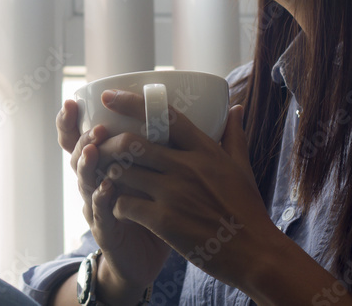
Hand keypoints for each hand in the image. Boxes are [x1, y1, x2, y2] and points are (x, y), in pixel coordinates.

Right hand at [56, 100, 170, 296]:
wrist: (145, 260)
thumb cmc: (149, 211)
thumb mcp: (152, 176)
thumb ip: (162, 147)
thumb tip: (192, 114)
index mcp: (105, 165)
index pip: (81, 137)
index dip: (72, 121)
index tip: (72, 101)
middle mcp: (95, 181)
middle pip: (78, 154)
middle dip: (83, 138)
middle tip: (97, 127)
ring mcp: (96, 206)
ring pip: (85, 180)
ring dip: (88, 164)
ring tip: (94, 149)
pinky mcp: (105, 230)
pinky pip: (100, 212)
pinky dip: (102, 199)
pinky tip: (107, 187)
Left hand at [92, 90, 280, 291]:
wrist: (255, 254)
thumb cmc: (248, 211)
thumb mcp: (242, 167)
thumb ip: (234, 135)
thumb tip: (237, 107)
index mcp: (204, 150)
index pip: (164, 116)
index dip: (131, 103)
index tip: (108, 96)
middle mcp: (187, 166)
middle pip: (132, 143)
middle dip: (107, 143)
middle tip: (96, 146)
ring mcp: (174, 193)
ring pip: (122, 172)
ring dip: (106, 174)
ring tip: (101, 176)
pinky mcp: (165, 221)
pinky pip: (125, 204)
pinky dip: (114, 204)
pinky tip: (116, 208)